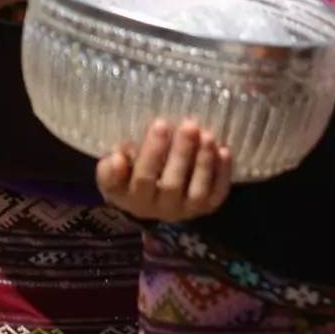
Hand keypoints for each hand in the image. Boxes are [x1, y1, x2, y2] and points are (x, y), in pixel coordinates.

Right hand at [96, 119, 232, 222]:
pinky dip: (222, 174)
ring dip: (204, 162)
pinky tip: (224, 151)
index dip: (152, 152)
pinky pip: (216, 195)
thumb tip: (118, 158)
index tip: (160, 123)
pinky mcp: (205, 208)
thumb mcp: (110, 174)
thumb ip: (110, 169)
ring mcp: (186, 210)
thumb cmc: (125, 177)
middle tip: (189, 125)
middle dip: (182, 152)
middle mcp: (162, 210)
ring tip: (207, 135)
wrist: (143, 200)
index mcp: (135, 199)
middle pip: (173, 184)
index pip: (144, 178)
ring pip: (198, 192)